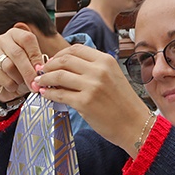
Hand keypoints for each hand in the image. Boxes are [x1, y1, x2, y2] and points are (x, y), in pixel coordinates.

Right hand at [0, 27, 44, 101]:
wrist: (4, 81)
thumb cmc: (21, 69)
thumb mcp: (31, 62)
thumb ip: (37, 63)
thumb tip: (41, 70)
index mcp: (16, 34)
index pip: (27, 39)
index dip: (35, 56)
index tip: (41, 70)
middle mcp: (2, 40)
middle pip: (17, 54)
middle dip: (28, 71)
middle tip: (35, 83)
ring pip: (9, 67)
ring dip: (19, 79)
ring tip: (22, 83)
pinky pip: (2, 78)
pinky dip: (11, 86)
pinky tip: (13, 86)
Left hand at [32, 44, 151, 155]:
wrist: (135, 125)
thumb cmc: (123, 103)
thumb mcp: (112, 77)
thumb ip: (92, 69)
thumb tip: (64, 67)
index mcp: (105, 60)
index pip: (76, 49)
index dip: (59, 54)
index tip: (52, 61)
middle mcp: (98, 70)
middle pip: (64, 60)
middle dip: (49, 65)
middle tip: (42, 72)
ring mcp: (91, 86)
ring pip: (58, 75)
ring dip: (45, 79)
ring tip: (40, 83)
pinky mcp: (84, 103)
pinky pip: (59, 94)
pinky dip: (48, 93)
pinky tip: (45, 94)